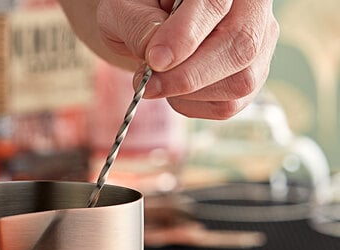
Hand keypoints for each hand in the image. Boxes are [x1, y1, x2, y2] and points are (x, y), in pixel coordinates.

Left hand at [60, 0, 279, 119]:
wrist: (146, 29)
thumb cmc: (136, 12)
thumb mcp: (123, 10)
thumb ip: (140, 26)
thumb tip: (160, 58)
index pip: (214, 4)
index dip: (185, 37)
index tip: (155, 60)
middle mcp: (251, 6)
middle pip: (240, 47)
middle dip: (188, 76)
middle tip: (147, 85)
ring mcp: (258, 42)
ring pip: (239, 82)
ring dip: (188, 94)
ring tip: (158, 81)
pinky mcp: (250, 76)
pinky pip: (228, 105)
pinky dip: (193, 107)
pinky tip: (173, 91)